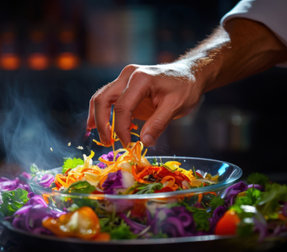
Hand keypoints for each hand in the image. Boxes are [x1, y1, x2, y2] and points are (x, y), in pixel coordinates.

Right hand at [86, 61, 204, 146]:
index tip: (126, 145)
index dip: (120, 129)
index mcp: (140, 78)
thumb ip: (158, 124)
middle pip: (103, 99)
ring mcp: (124, 79)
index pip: (122, 107)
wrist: (189, 74)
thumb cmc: (185, 88)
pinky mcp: (124, 86)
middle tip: (107, 142)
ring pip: (101, 97)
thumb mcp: (176, 106)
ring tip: (102, 137)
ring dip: (97, 118)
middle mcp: (128, 75)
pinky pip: (108, 99)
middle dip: (101, 123)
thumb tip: (144, 142)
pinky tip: (105, 128)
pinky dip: (103, 113)